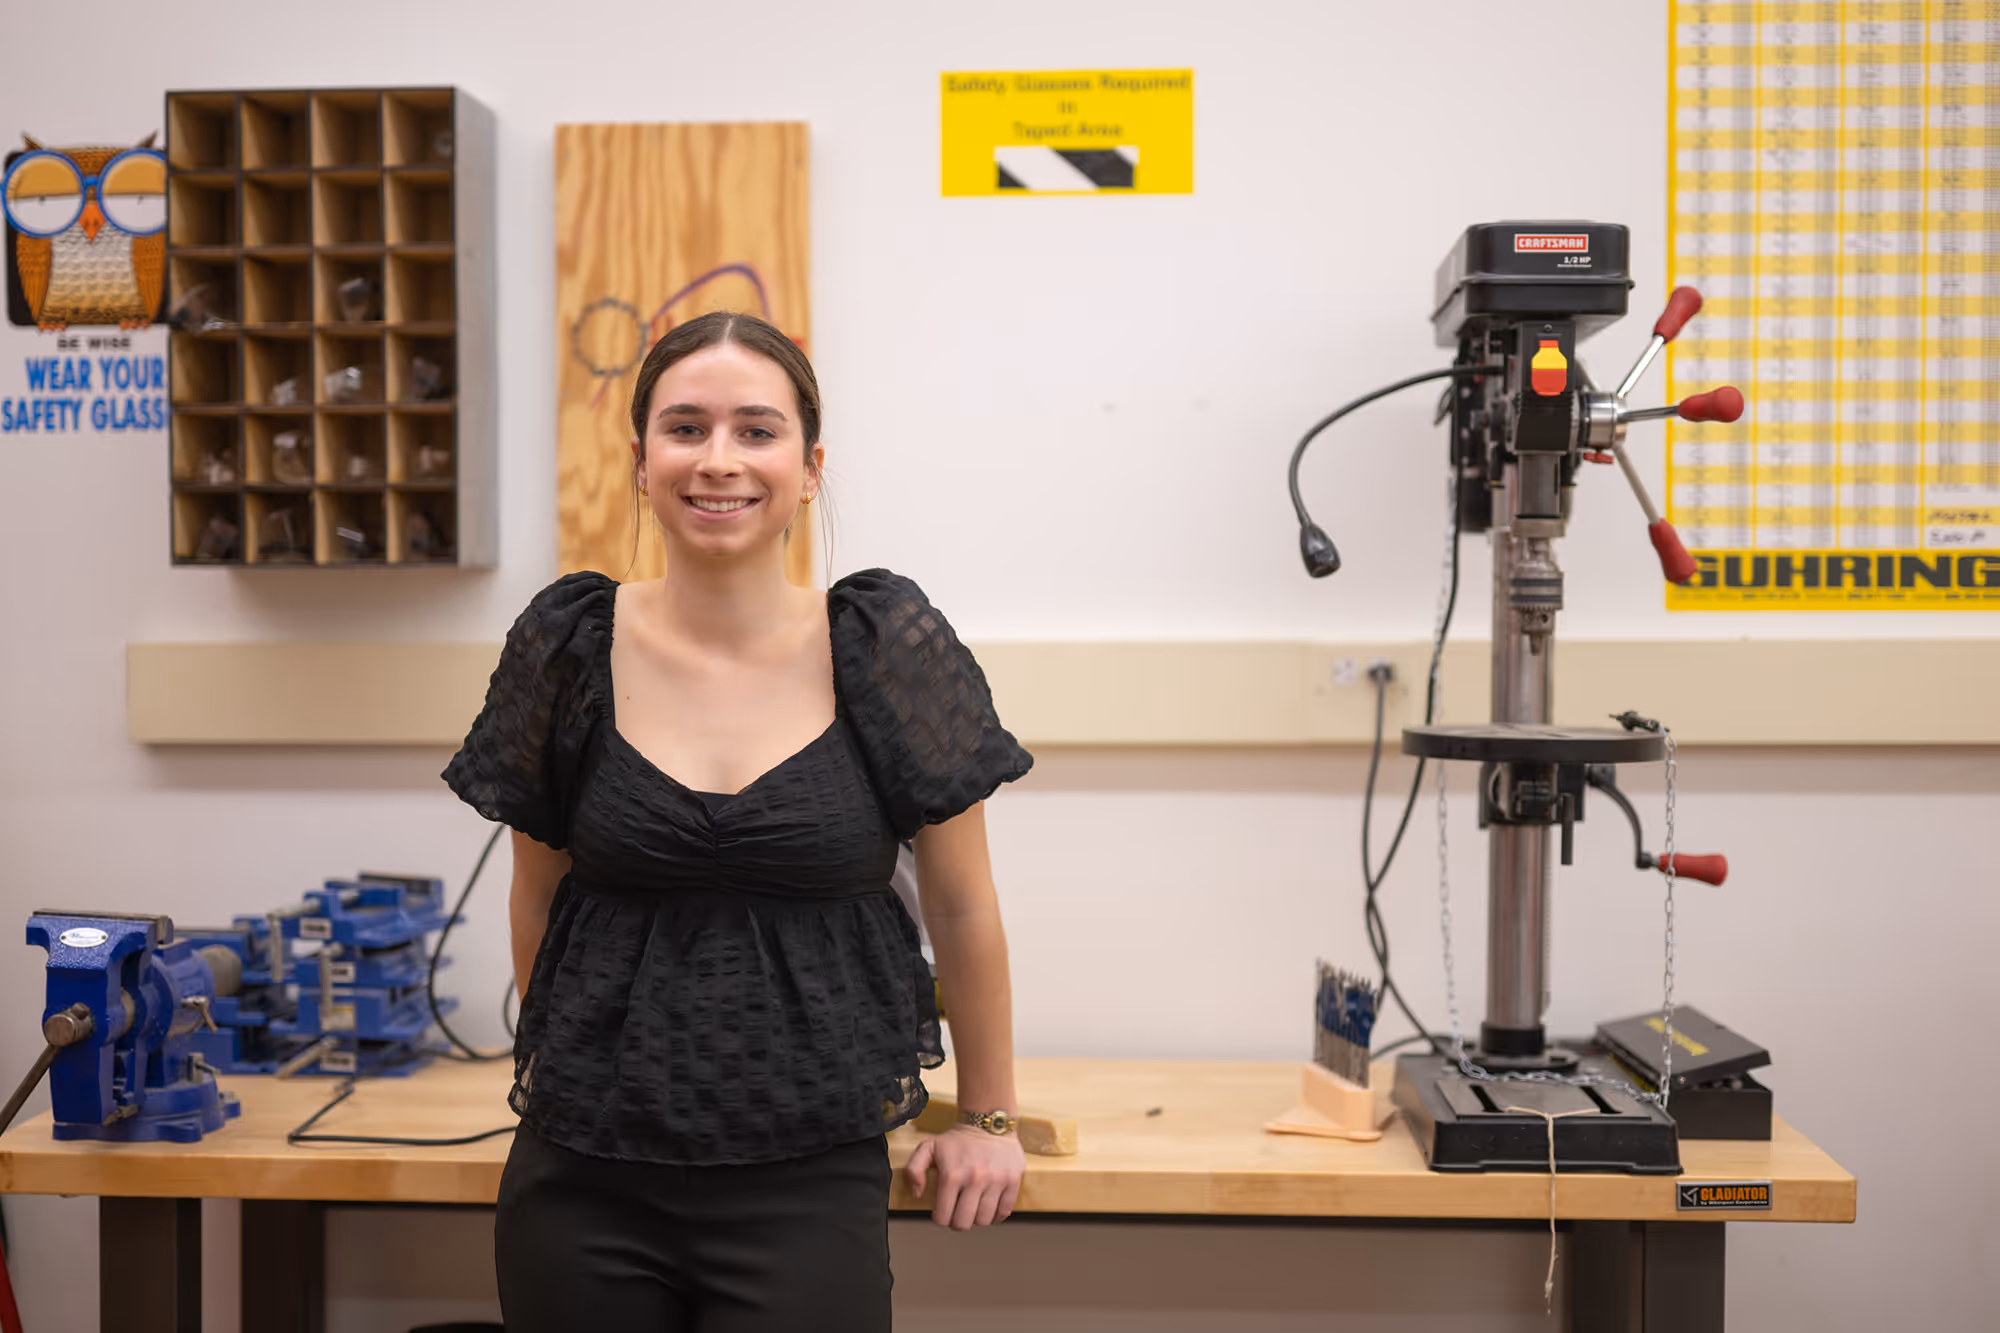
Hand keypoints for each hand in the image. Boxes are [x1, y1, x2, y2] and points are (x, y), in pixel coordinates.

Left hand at [904, 1124, 1024, 1229]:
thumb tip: (918, 1194)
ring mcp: (996, 1181)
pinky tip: (989, 1207)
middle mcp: (975, 1179)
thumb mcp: (928, 1147)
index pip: (943, 1217)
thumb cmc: (958, 1139)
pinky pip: (1004, 1212)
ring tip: (974, 1208)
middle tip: (958, 1214)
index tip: (943, 1212)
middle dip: (957, 1222)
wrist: (988, 1122)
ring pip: (984, 1220)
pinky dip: (996, 1215)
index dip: (940, 1218)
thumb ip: (914, 1169)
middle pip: (964, 1223)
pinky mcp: (1013, 1181)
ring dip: (976, 1219)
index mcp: (952, 1174)